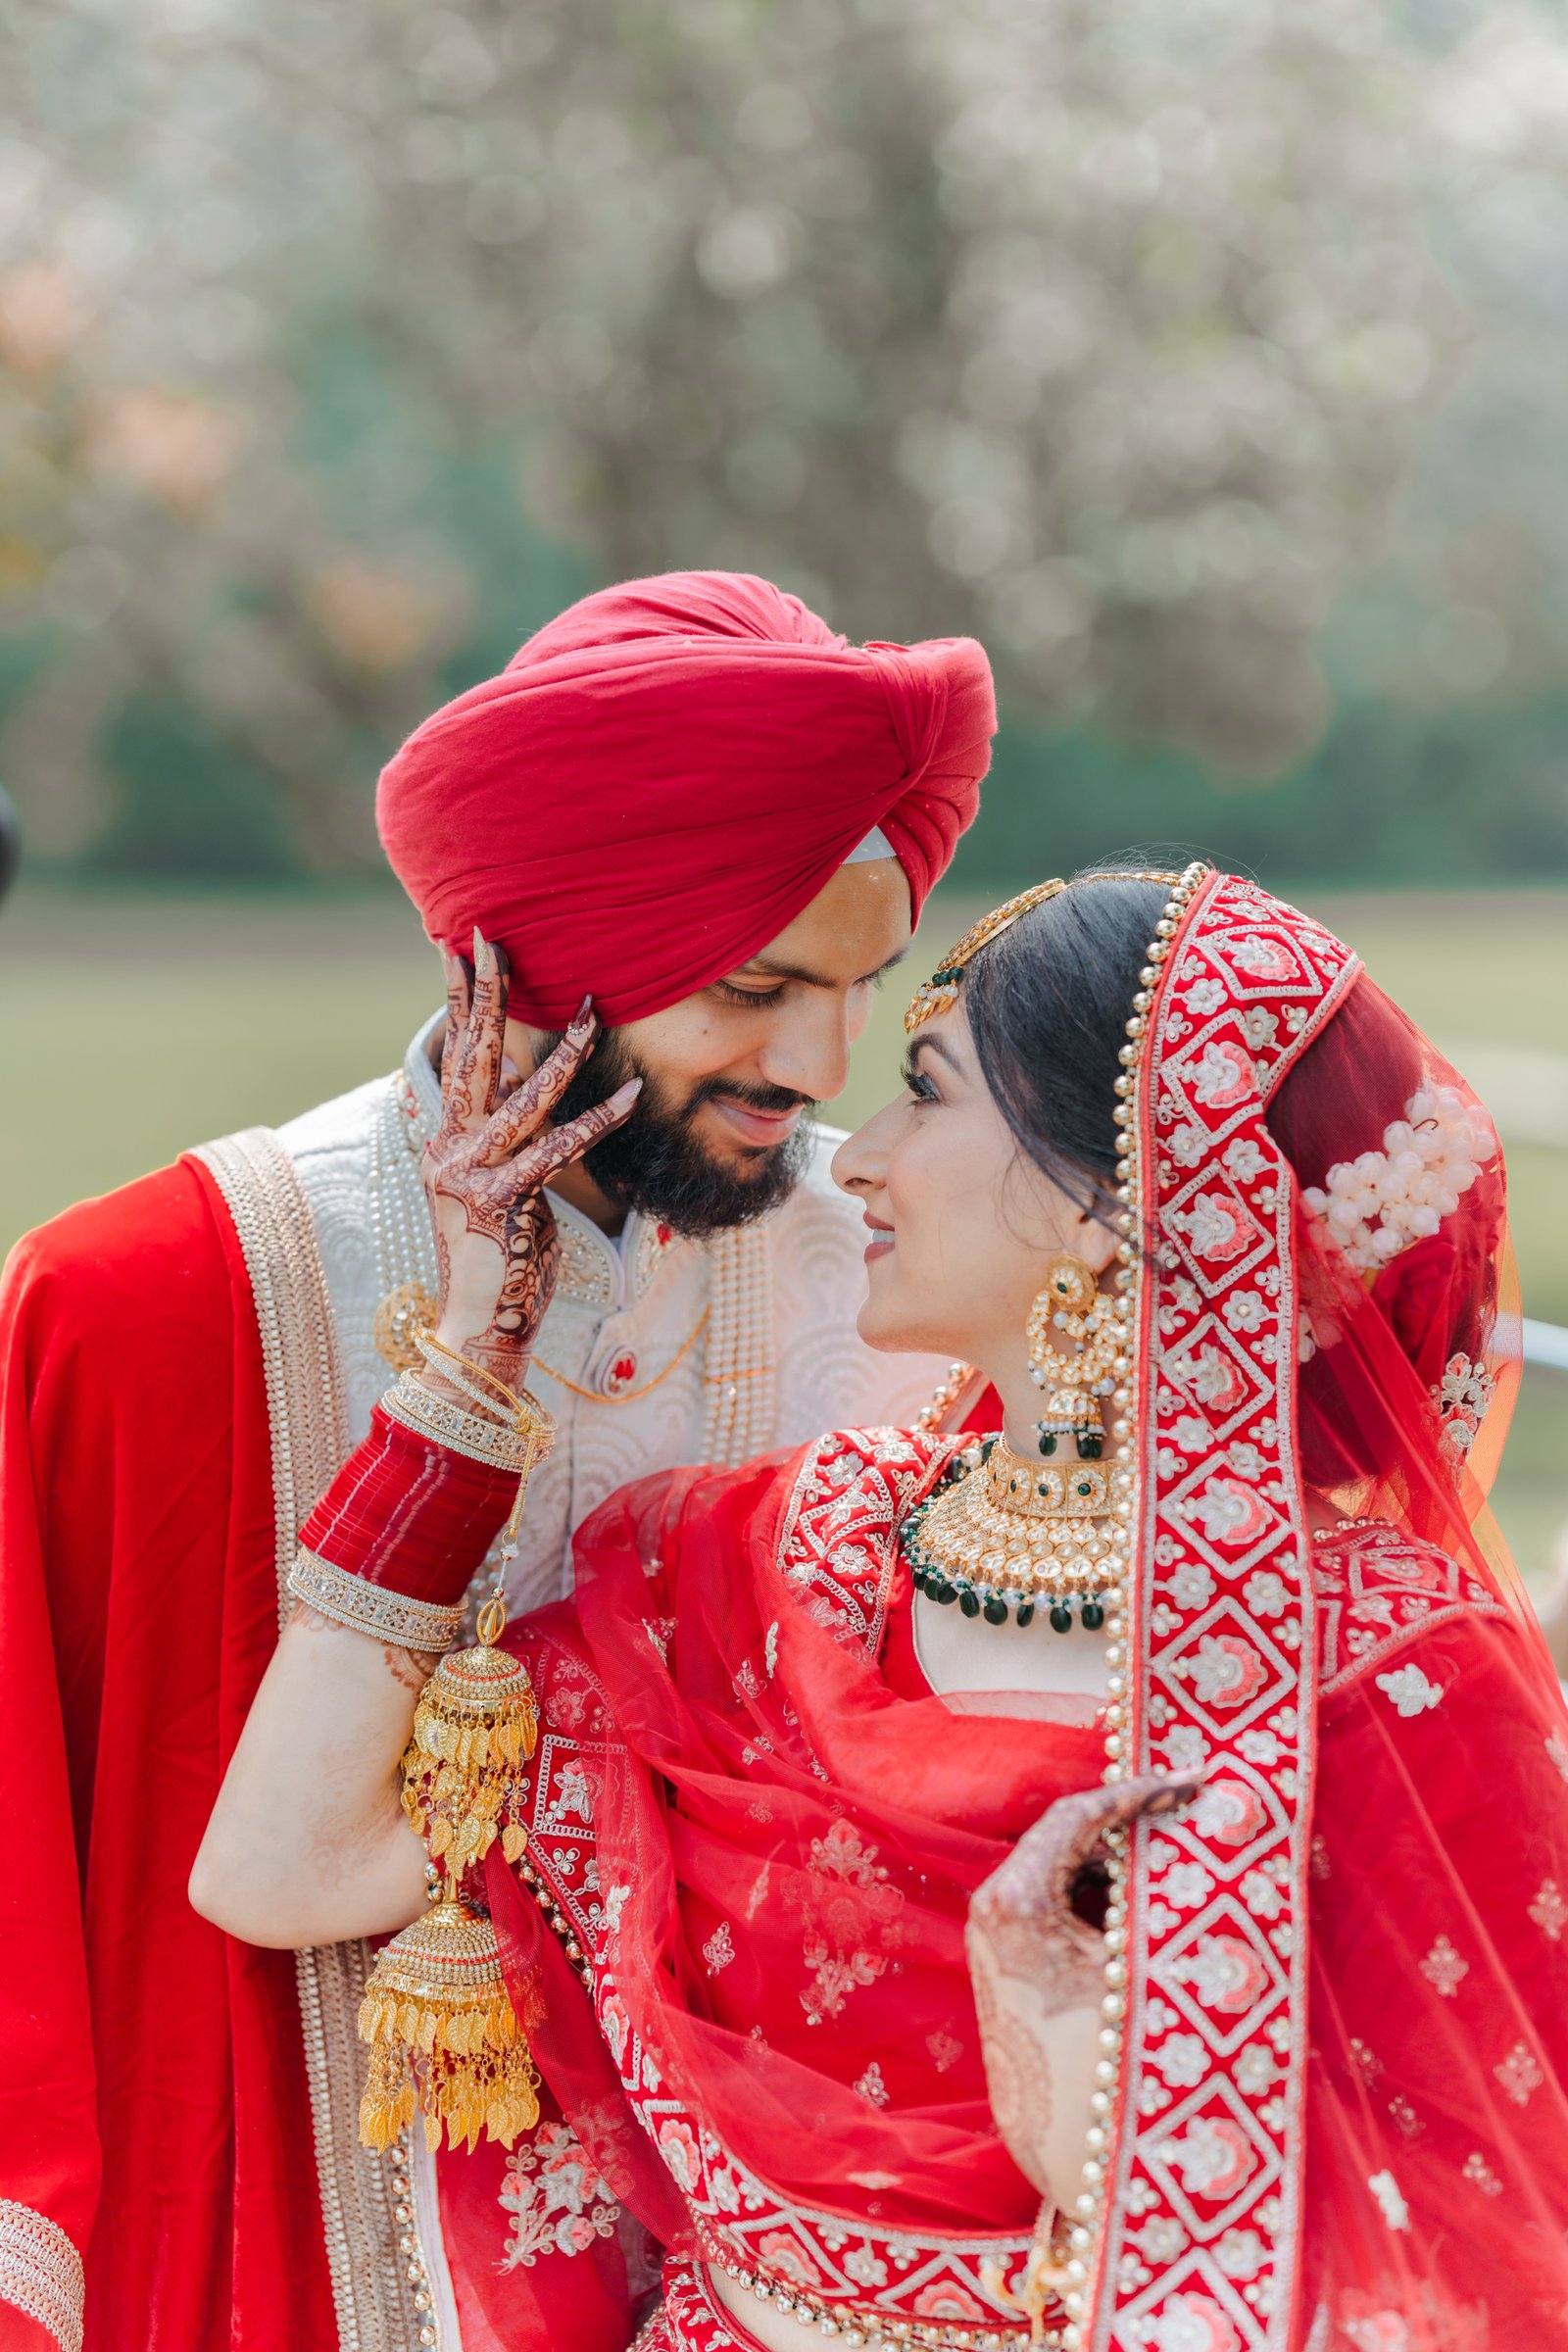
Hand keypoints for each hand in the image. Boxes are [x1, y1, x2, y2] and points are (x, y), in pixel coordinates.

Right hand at [422, 931, 638, 1396]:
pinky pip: (559, 1148)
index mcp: (446, 1140)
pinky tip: (634, 1093)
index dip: (460, 1000)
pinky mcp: (504, 1199)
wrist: (479, 1324)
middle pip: (471, 1056)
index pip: (456, 1055)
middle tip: (490, 937)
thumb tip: (523, 1072)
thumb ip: (506, 1128)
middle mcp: (449, 1148)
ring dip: (562, 1050)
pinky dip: (601, 1119)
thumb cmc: (499, 1254)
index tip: (460, 947)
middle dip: (483, 993)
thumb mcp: (498, 1181)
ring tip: (591, 1006)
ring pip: (523, 1097)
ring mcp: (471, 1173)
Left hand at [966, 1773, 1195, 2206]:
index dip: (1138, 1791)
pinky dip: (1102, 1898)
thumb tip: (1206, 1829)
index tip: (1191, 1783)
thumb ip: (1162, 1887)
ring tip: (1182, 1863)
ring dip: (1119, 1864)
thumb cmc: (1111, 2055)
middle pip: (1069, 1837)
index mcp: (1016, 1898)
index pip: (1079, 1813)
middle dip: (1132, 1826)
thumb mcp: (1146, 1961)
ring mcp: (995, 1936)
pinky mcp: (1009, 1963)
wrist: (1072, 2155)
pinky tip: (1150, 1910)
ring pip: (1064, 1871)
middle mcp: (992, 1908)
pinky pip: (1058, 1905)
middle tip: (1193, 1815)